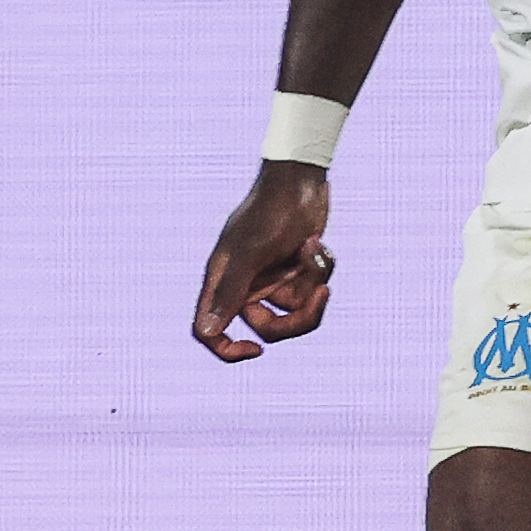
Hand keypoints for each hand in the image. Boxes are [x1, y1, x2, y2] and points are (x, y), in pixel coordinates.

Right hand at [193, 162, 336, 360]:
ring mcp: (271, 280)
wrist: (299, 179)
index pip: (208, 331)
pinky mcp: (295, 272)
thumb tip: (207, 332)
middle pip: (268, 329)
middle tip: (323, 293)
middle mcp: (244, 286)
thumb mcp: (250, 252)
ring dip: (313, 281)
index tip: (255, 351)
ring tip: (316, 248)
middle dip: (301, 316)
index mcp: (223, 282)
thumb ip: (230, 292)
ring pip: (295, 311)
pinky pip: (311, 290)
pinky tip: (316, 242)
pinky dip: (320, 267)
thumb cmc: (269, 210)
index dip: (227, 350)